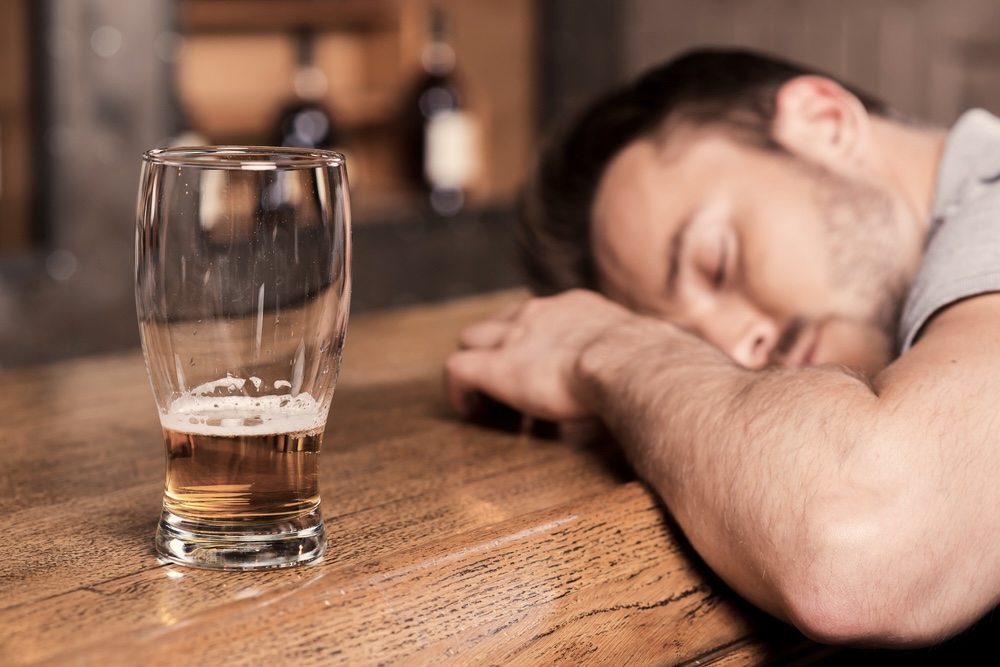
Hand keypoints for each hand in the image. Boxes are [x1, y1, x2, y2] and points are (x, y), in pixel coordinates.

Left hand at [444, 289, 634, 421]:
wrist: (632, 363)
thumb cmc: (648, 368)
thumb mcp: (639, 354)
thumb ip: (630, 364)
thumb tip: (644, 395)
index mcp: (576, 308)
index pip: (540, 314)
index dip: (532, 341)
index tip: (541, 369)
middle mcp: (539, 314)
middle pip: (498, 321)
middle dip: (495, 347)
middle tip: (507, 386)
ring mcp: (514, 337)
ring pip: (472, 339)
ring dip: (476, 366)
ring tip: (486, 399)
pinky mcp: (496, 367)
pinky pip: (458, 370)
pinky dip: (459, 391)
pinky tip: (471, 412)